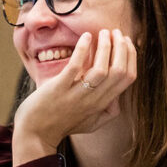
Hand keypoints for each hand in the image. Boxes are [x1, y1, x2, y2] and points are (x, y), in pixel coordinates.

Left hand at [12, 29, 137, 165]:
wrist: (35, 134)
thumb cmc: (62, 125)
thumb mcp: (91, 123)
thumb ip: (107, 112)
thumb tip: (119, 99)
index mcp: (103, 104)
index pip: (128, 78)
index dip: (131, 57)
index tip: (126, 42)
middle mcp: (94, 100)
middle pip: (119, 72)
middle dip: (121, 48)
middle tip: (115, 32)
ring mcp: (77, 94)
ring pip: (102, 69)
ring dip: (105, 47)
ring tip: (103, 33)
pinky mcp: (59, 89)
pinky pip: (75, 67)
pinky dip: (83, 49)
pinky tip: (86, 37)